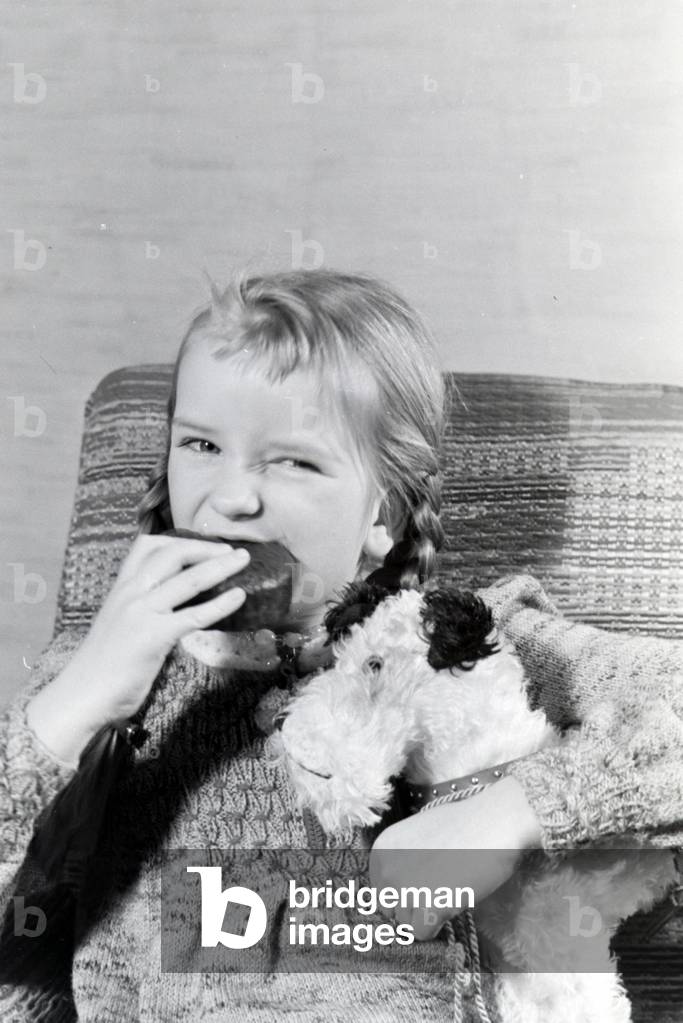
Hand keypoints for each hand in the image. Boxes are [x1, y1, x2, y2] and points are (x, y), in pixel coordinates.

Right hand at [27, 534, 249, 762]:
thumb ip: (143, 610)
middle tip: (232, 551)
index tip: (204, 546)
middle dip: (206, 548)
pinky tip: (238, 597)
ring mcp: (141, 613)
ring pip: (188, 580)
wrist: (81, 695)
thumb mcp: (120, 624)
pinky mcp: (153, 636)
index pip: (147, 546)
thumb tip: (177, 607)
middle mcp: (130, 593)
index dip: (179, 541)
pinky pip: (194, 614)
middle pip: (172, 554)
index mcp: (121, 588)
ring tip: (244, 561)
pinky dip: (220, 603)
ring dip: (221, 567)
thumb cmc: (103, 666)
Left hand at [369, 777, 542, 939]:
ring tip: (450, 886)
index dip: (402, 893)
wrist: (492, 822)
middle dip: (413, 906)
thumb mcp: (417, 835)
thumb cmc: (462, 825)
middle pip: (391, 911)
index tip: (422, 883)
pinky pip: (423, 933)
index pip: (380, 892)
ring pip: (407, 924)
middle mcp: (386, 871)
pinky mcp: (427, 908)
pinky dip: (439, 924)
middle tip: (439, 887)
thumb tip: (396, 890)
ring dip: (428, 914)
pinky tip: (453, 898)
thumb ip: (401, 861)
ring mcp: (405, 890)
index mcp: (381, 851)